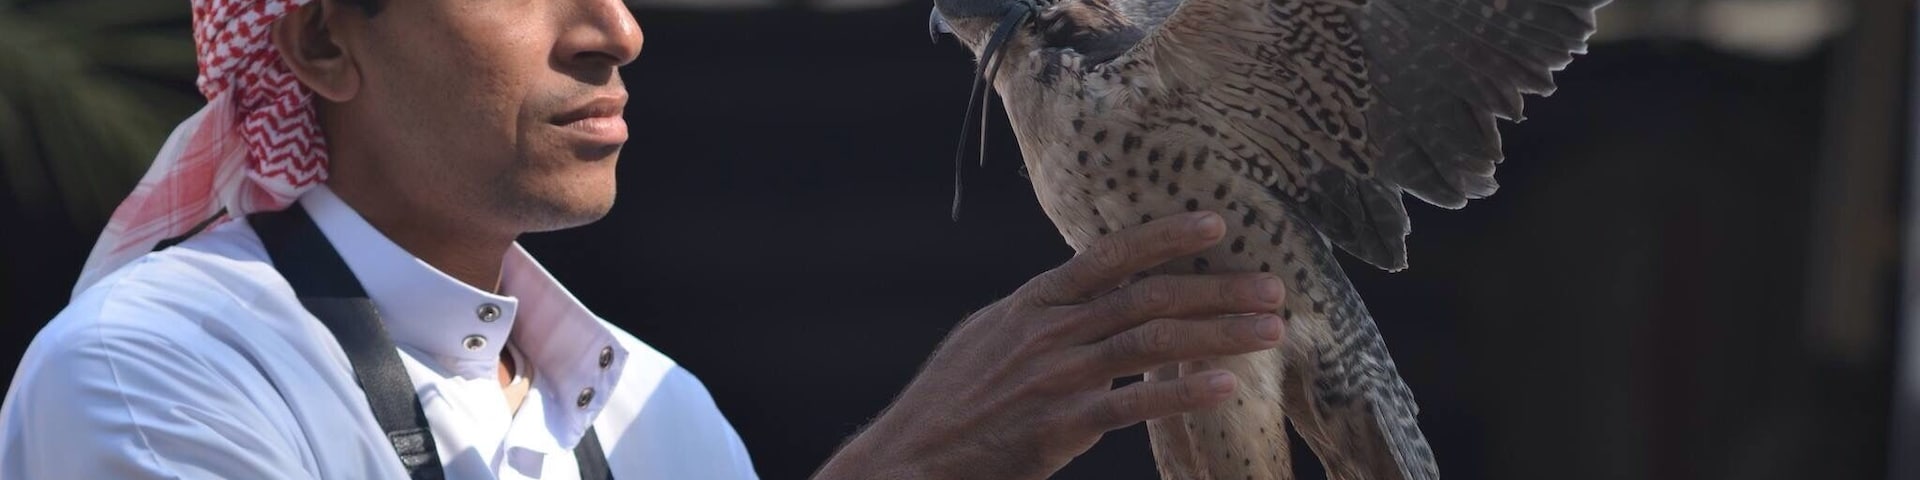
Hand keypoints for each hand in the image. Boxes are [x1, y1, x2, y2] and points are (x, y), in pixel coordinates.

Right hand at [812, 211, 1287, 479]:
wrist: (909, 458)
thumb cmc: (951, 402)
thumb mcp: (990, 337)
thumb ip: (1041, 314)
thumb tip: (1084, 293)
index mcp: (1032, 302)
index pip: (1108, 256)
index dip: (1165, 236)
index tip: (1217, 222)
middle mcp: (1047, 329)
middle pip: (1147, 296)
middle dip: (1218, 288)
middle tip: (1275, 287)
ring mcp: (1053, 376)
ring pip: (1151, 341)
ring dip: (1219, 333)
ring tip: (1272, 331)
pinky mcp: (1057, 425)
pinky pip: (1132, 402)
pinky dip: (1181, 391)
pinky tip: (1224, 386)